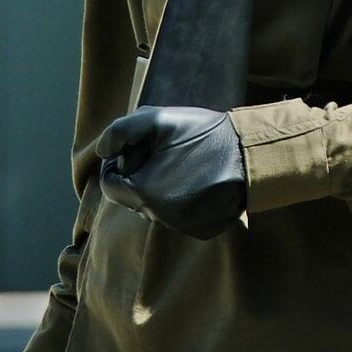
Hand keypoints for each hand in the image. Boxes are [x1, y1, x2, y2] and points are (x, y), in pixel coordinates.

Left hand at [98, 105, 245, 238]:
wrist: (249, 153)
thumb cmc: (202, 134)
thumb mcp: (158, 119)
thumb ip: (120, 131)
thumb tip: (102, 152)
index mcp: (143, 192)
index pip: (109, 184)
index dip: (117, 164)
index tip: (135, 149)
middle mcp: (158, 218)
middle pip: (131, 197)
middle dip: (138, 176)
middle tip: (162, 153)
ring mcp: (180, 228)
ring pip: (154, 208)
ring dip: (159, 189)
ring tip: (183, 164)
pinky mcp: (199, 232)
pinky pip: (177, 218)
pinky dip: (180, 202)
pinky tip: (198, 181)